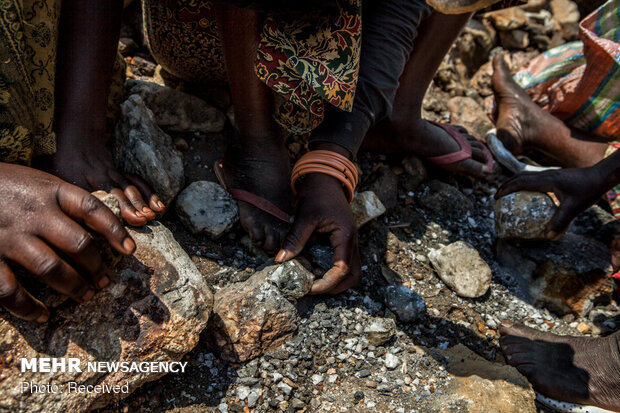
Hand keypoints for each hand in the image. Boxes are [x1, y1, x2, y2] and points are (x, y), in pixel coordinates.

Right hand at [0, 163, 134, 321]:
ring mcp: (10, 237)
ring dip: (74, 286)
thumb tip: (98, 226)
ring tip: (87, 295)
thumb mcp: (38, 181)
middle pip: (77, 243)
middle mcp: (33, 214)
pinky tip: (42, 315)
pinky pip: (10, 289)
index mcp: (50, 191)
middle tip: (105, 281)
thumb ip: (64, 201)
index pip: (91, 209)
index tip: (130, 250)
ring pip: (51, 268)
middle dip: (96, 266)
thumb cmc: (6, 184)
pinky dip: (28, 307)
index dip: (115, 230)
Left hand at [43, 133, 165, 226]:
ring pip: (128, 188)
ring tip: (151, 215)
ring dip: (141, 202)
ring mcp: (111, 174)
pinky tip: (159, 205)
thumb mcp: (49, 176)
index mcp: (77, 181)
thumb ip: (55, 196)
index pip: (91, 199)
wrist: (75, 135)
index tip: (112, 226)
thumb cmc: (58, 160)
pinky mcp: (119, 173)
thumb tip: (56, 220)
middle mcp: (97, 178)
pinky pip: (136, 182)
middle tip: (141, 221)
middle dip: (129, 208)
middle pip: (115, 193)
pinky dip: (149, 193)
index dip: (103, 213)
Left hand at [275, 173, 360, 293]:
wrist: (325, 177)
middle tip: (313, 288)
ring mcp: (349, 241)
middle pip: (353, 275)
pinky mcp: (343, 240)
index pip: (342, 269)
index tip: (310, 287)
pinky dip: (332, 271)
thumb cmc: (317, 192)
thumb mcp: (304, 216)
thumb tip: (281, 260)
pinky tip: (315, 269)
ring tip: (314, 281)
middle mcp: (352, 241)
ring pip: (352, 271)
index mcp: (345, 235)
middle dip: (336, 287)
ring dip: (336, 281)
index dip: (327, 283)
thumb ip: (295, 239)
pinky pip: (344, 262)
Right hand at [495, 166, 605, 238]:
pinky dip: (526, 184)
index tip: (497, 196)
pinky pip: (535, 178)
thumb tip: (548, 236)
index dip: (507, 188)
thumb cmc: (588, 190)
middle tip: (497, 195)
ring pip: (527, 175)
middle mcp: (546, 175)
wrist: (601, 176)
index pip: (521, 182)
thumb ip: (561, 221)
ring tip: (508, 193)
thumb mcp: (574, 208)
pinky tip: (529, 194)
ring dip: (515, 182)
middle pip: (520, 176)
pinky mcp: (556, 176)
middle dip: (506, 185)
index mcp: (547, 180)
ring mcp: (551, 174)